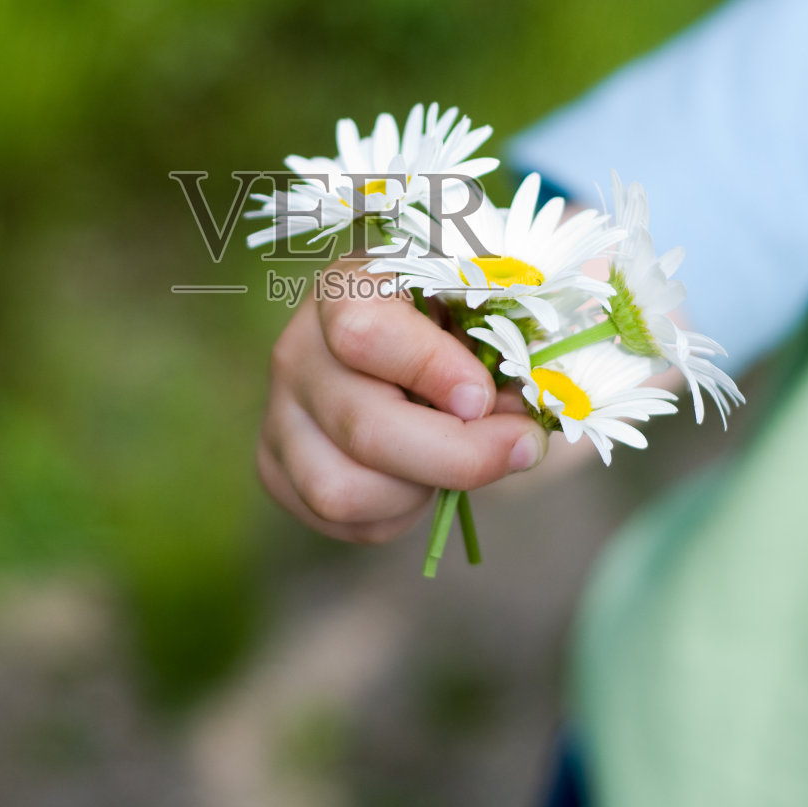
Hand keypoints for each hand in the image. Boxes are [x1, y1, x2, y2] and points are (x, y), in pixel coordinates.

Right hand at [257, 268, 548, 544]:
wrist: (429, 345)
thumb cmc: (467, 314)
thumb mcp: (497, 303)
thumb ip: (516, 339)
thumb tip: (530, 416)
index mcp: (349, 286)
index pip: (364, 332)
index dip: (430, 370)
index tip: (485, 395)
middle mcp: (298, 347)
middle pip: (363, 427)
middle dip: (457, 455)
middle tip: (521, 446)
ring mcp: (280, 412)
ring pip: (341, 490)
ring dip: (421, 490)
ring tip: (458, 460)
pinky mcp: (277, 466)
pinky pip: (337, 521)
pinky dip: (396, 514)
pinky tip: (419, 476)